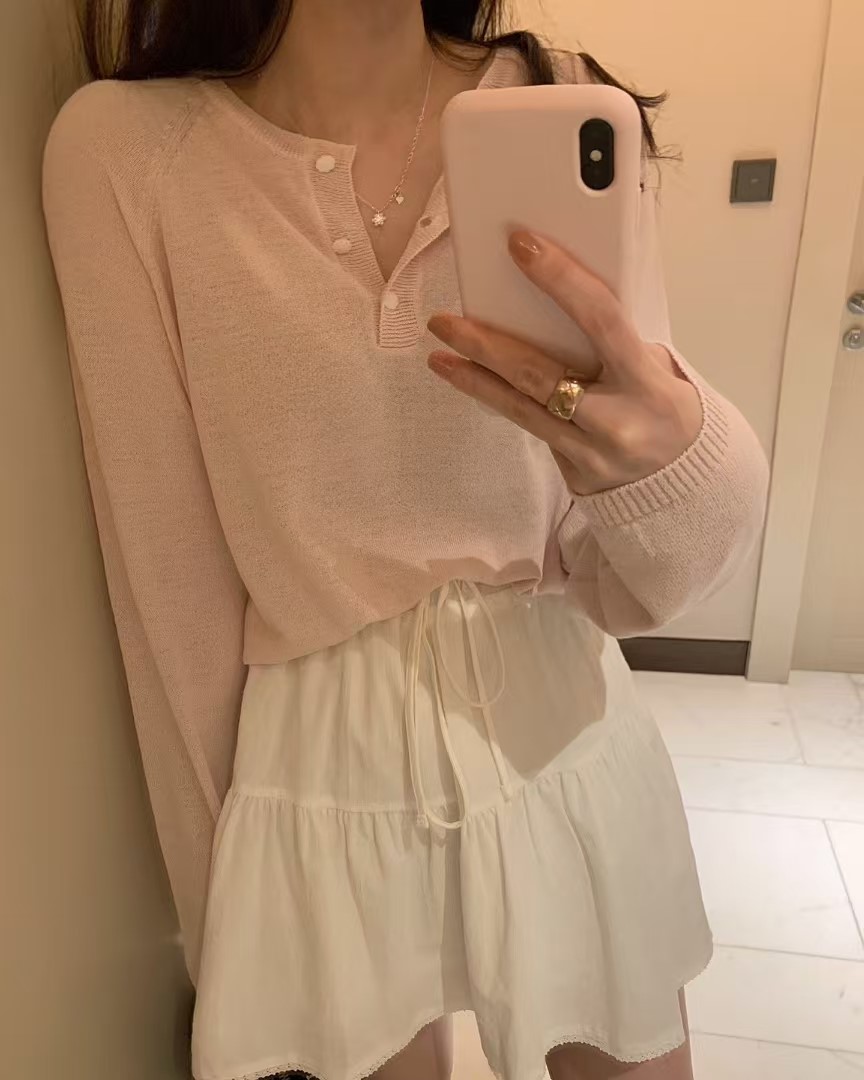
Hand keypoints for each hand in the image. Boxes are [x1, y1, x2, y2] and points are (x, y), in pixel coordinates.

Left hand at [427, 231, 702, 496]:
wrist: (686, 483)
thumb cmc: (667, 409)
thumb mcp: (661, 370)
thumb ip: (616, 341)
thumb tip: (562, 295)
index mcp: (648, 383)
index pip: (601, 319)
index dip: (561, 279)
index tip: (522, 246)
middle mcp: (617, 421)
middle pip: (538, 374)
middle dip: (486, 344)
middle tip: (444, 321)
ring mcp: (591, 453)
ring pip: (521, 409)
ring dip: (474, 380)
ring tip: (439, 357)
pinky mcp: (573, 474)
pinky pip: (531, 429)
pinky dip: (503, 402)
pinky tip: (475, 383)